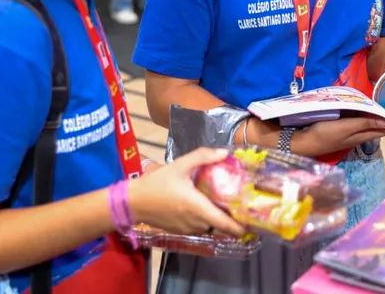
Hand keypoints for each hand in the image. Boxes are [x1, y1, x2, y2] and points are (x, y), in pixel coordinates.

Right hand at [128, 147, 243, 236]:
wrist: (133, 202)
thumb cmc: (157, 183)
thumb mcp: (180, 165)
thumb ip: (203, 156)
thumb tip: (225, 152)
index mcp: (198, 208)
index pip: (224, 224)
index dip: (239, 227)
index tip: (251, 224)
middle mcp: (195, 222)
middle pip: (220, 228)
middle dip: (233, 223)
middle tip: (242, 211)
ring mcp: (187, 229)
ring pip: (210, 229)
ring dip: (218, 222)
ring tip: (226, 208)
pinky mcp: (179, 231)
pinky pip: (199, 229)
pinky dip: (207, 223)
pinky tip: (206, 209)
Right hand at [298, 116, 384, 156]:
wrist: (304, 142)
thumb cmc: (325, 134)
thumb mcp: (347, 127)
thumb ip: (366, 123)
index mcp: (361, 135)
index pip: (383, 129)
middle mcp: (357, 135)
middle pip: (376, 127)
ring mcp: (348, 132)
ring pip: (367, 123)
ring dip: (376, 116)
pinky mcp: (340, 128)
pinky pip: (356, 120)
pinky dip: (363, 114)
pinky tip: (363, 108)